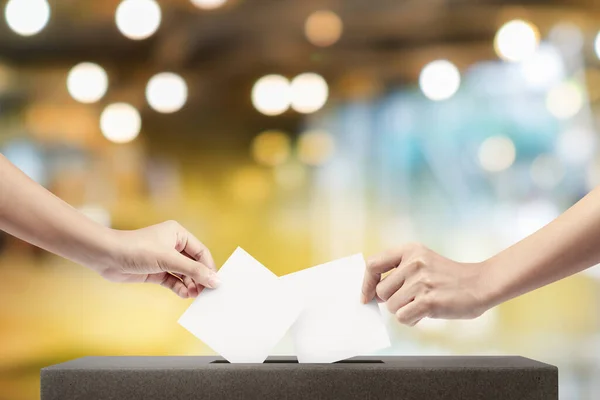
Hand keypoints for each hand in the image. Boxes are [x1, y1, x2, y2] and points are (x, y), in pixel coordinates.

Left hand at [98, 220, 218, 298]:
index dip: (209, 267)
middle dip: (199, 278)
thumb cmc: (137, 249)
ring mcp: (164, 259)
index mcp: (179, 234)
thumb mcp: (169, 260)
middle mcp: (173, 245)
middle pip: (194, 264)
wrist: (107, 256)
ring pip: (184, 274)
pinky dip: (179, 288)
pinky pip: (173, 281)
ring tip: (195, 295)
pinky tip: (184, 294)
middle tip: (206, 293)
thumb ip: (193, 271)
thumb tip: (215, 280)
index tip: (216, 283)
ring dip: (190, 285)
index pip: (201, 252)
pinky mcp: (156, 271)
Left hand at [362, 243, 490, 325]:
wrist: (480, 284)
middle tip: (410, 299)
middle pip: (381, 291)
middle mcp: (413, 263)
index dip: (366, 283)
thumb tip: (372, 293)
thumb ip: (398, 271)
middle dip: (392, 301)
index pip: (373, 264)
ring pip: (392, 307)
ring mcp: (421, 281)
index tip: (366, 296)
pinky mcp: (428, 300)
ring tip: (422, 304)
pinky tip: (425, 313)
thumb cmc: (448, 277)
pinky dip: (412, 319)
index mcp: (409, 250)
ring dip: (404, 310)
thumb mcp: (422, 261)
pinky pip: (403, 317)